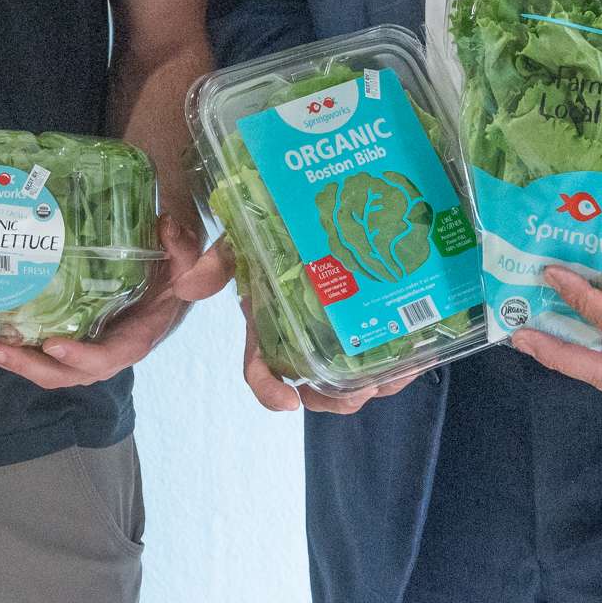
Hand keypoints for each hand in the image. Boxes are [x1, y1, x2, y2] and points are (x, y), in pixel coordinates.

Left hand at [0, 214, 204, 388]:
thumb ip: (186, 249)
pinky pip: (34, 349)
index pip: (108, 357)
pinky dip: (6, 346)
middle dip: (24, 364)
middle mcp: (104, 350)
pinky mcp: (66, 335)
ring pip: (41, 365)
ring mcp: (82, 346)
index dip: (81, 356)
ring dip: (5, 358)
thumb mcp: (187, 258)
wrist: (166, 274)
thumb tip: (167, 226)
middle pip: (62, 372)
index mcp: (134, 337)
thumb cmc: (176, 268)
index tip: (53, 345)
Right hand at [171, 238, 417, 415]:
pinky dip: (400, 365)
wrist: (323, 200)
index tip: (289, 402)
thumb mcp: (245, 239)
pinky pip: (388, 356)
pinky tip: (413, 358)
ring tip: (387, 377)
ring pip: (352, 379)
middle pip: (314, 388)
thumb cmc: (278, 226)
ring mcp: (340, 334)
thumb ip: (220, 260)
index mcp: (270, 327)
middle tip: (355, 391)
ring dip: (369, 387)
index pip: (262, 369)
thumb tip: (188, 286)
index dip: (270, 391)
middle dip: (333, 399)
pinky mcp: (373, 324)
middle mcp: (304, 338)